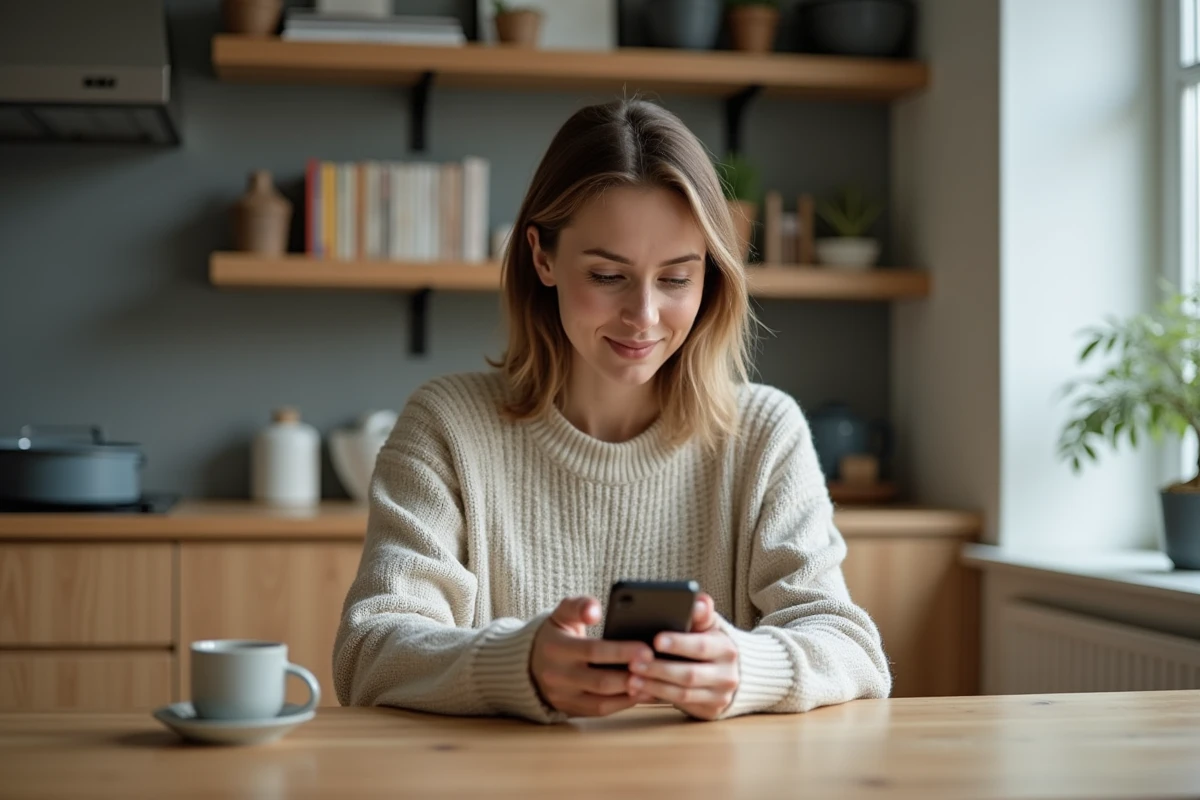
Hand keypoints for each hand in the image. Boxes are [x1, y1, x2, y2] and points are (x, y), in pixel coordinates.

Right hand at [531, 596, 654, 716]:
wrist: (527, 663)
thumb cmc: (556, 634)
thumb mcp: (561, 613)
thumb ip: (579, 605)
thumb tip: (595, 610)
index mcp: (556, 647)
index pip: (592, 650)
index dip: (621, 651)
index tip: (647, 649)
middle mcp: (557, 675)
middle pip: (600, 680)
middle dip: (631, 675)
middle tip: (657, 668)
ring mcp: (563, 697)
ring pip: (602, 702)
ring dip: (631, 694)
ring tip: (655, 682)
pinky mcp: (569, 710)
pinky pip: (600, 711)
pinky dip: (623, 704)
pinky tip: (642, 693)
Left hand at [625, 593, 738, 720]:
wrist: (737, 672)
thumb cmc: (713, 642)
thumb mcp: (711, 625)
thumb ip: (702, 613)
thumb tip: (699, 601)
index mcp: (727, 649)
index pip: (701, 647)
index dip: (678, 644)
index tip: (655, 640)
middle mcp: (727, 675)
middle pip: (689, 675)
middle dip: (659, 669)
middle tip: (633, 663)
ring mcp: (720, 696)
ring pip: (683, 694)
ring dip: (655, 686)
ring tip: (632, 679)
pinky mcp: (710, 711)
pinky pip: (681, 706)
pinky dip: (659, 698)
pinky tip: (641, 691)